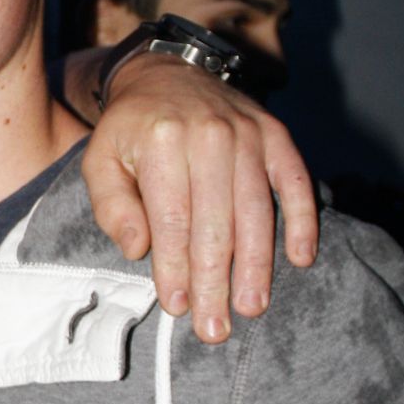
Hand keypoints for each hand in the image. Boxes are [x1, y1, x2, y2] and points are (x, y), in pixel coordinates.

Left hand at [80, 55, 317, 342]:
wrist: (167, 74)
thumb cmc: (131, 131)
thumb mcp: (100, 161)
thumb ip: (112, 206)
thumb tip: (137, 249)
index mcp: (164, 143)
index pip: (173, 219)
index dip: (176, 267)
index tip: (178, 306)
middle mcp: (211, 136)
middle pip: (216, 223)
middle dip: (216, 281)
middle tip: (215, 329)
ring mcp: (249, 134)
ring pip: (256, 211)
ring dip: (257, 266)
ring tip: (252, 308)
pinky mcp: (276, 135)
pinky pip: (295, 182)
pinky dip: (303, 221)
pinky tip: (302, 259)